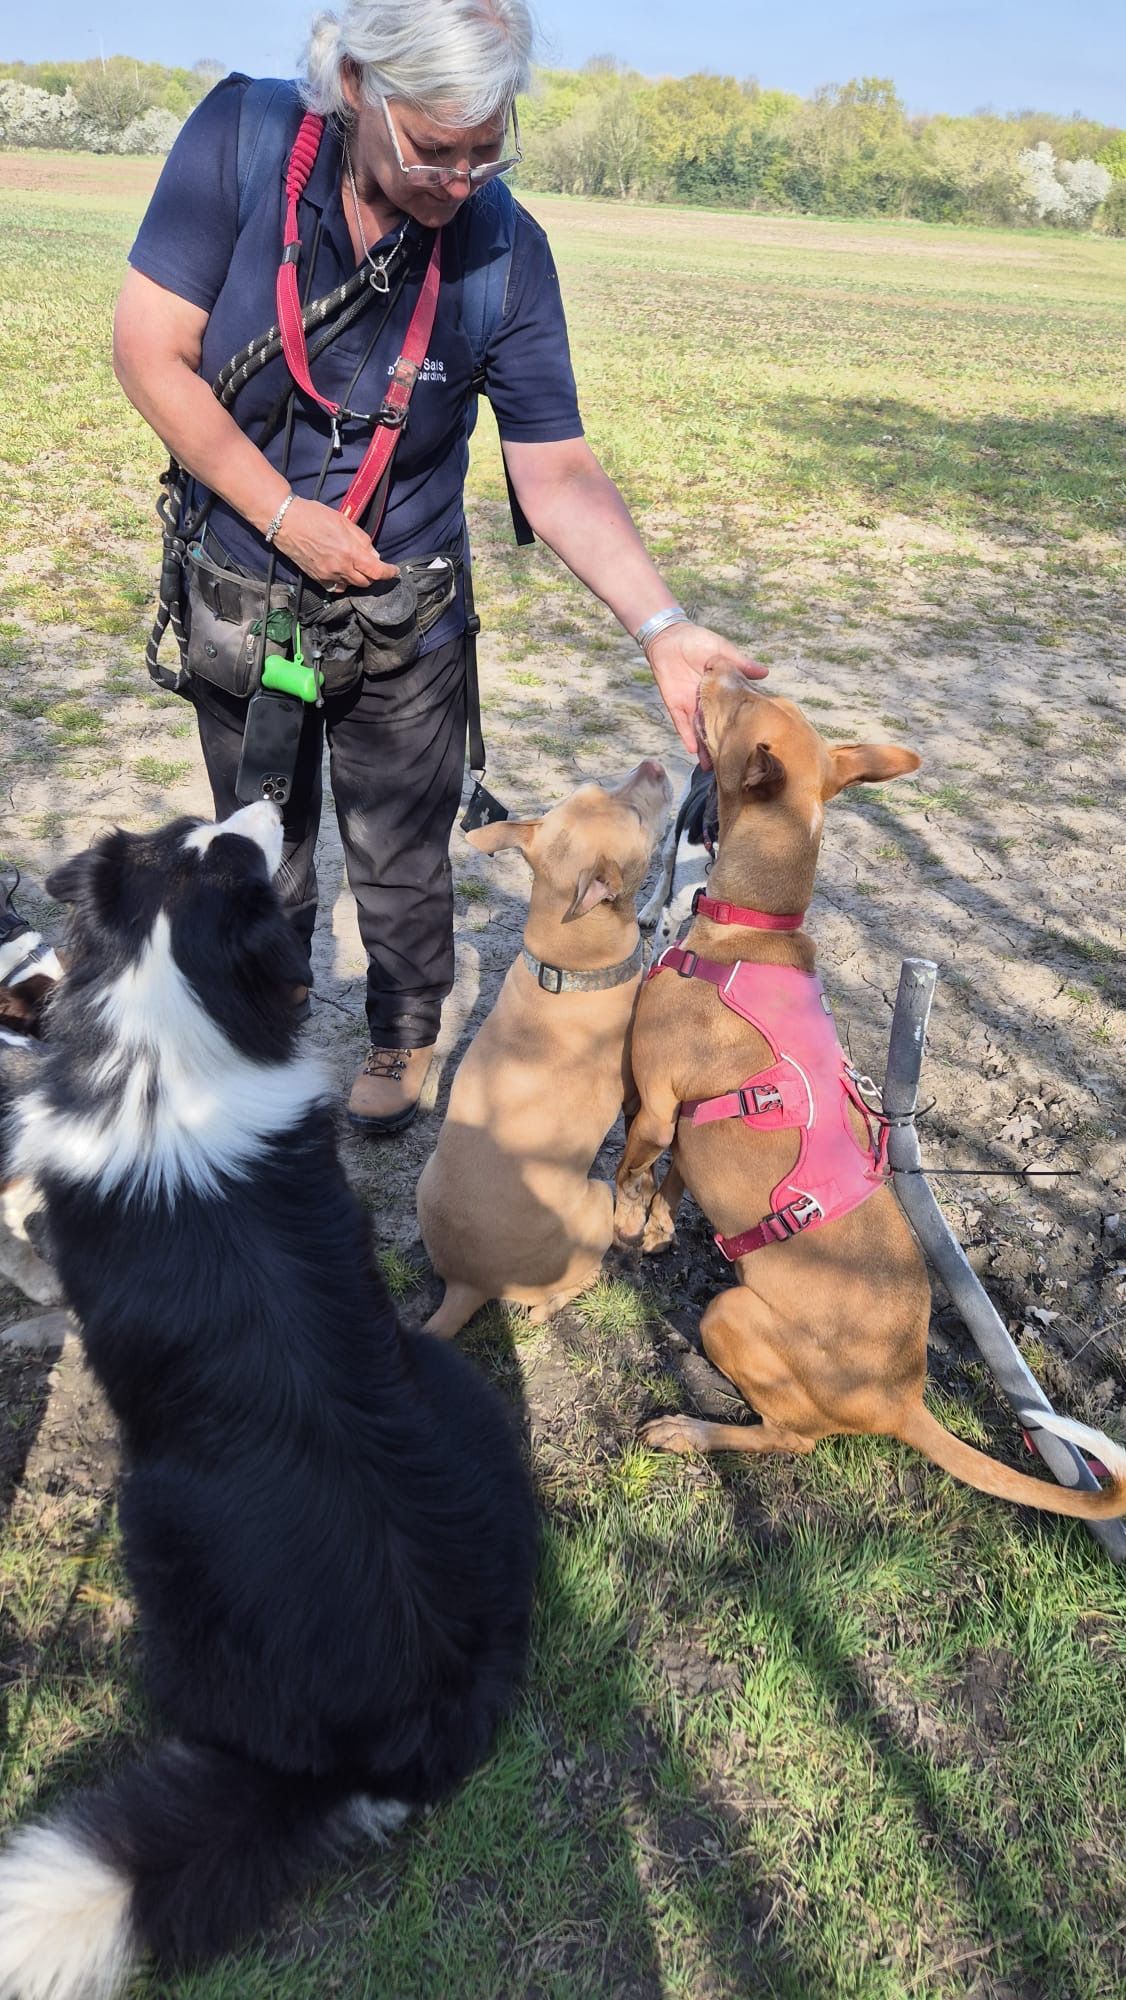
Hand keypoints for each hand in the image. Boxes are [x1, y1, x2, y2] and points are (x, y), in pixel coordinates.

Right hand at [272, 497, 398, 591]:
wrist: (286, 522)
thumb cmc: (315, 516)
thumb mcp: (344, 521)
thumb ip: (362, 540)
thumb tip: (374, 555)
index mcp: (350, 552)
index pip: (377, 572)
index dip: (389, 573)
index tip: (394, 571)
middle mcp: (341, 568)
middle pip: (365, 582)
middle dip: (373, 576)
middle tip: (373, 566)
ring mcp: (328, 576)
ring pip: (351, 586)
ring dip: (357, 579)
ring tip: (355, 567)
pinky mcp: (317, 578)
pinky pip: (336, 588)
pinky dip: (343, 584)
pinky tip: (341, 573)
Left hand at [645, 623, 767, 756]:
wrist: (669, 637)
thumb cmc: (698, 641)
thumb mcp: (723, 652)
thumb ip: (741, 664)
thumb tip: (765, 673)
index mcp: (722, 691)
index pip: (734, 712)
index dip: (742, 726)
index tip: (753, 742)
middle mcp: (708, 703)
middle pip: (718, 728)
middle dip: (724, 745)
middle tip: (734, 764)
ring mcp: (692, 706)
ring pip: (701, 731)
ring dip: (705, 749)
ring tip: (713, 767)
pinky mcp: (676, 705)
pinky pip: (682, 724)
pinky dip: (688, 737)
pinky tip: (694, 751)